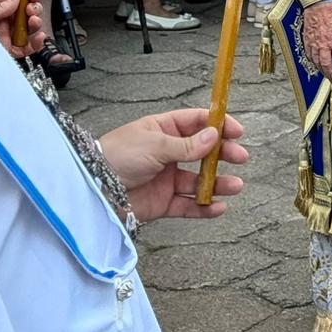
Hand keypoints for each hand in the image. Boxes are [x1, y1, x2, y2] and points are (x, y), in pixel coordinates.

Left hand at [0, 0, 46, 57]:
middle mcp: (3, 22)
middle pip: (26, 12)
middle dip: (33, 8)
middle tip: (30, 10)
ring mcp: (7, 36)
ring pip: (30, 29)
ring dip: (36, 23)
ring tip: (32, 22)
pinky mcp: (9, 51)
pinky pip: (28, 47)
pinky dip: (37, 43)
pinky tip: (38, 37)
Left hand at [98, 109, 247, 221]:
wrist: (90, 191)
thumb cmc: (117, 157)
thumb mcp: (154, 145)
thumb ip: (186, 145)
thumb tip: (214, 136)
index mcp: (163, 130)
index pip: (196, 123)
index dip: (218, 125)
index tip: (237, 132)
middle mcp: (167, 153)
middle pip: (202, 152)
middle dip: (223, 155)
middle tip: (240, 158)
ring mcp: (165, 179)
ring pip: (199, 180)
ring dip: (218, 183)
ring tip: (235, 186)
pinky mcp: (162, 203)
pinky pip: (187, 205)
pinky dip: (203, 208)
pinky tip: (218, 207)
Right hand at [302, 0, 331, 77]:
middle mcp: (324, 44)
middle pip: (326, 65)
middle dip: (330, 74)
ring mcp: (313, 42)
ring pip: (316, 61)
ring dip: (321, 69)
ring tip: (326, 73)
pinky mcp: (306, 39)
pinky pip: (308, 54)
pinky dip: (312, 61)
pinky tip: (316, 63)